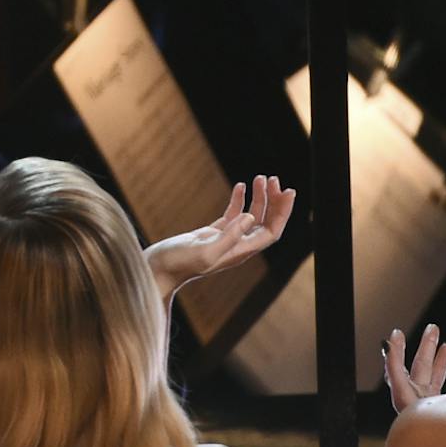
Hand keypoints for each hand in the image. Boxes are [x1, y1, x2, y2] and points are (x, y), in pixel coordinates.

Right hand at [145, 175, 295, 303]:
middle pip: (265, 223)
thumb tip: (250, 217)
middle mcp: (237, 246)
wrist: (157, 268)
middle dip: (274, 202)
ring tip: (260, 178)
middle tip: (274, 179)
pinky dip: (238, 199)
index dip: (283, 212)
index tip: (288, 191)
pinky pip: (232, 214)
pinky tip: (240, 186)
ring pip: (250, 216)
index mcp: (240, 252)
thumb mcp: (205, 251)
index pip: (271, 231)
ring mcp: (225, 239)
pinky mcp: (211, 233)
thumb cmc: (178, 263)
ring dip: (258, 198)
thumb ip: (229, 236)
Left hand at [385, 324, 445, 410]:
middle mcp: (417, 397)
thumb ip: (393, 364)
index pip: (399, 364)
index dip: (397, 349)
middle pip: (421, 366)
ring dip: (441, 362)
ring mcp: (434, 405)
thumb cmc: (418, 420)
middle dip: (427, 346)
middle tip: (433, 328)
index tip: (398, 333)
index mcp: (405, 391)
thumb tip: (386, 343)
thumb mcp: (400, 388)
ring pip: (437, 378)